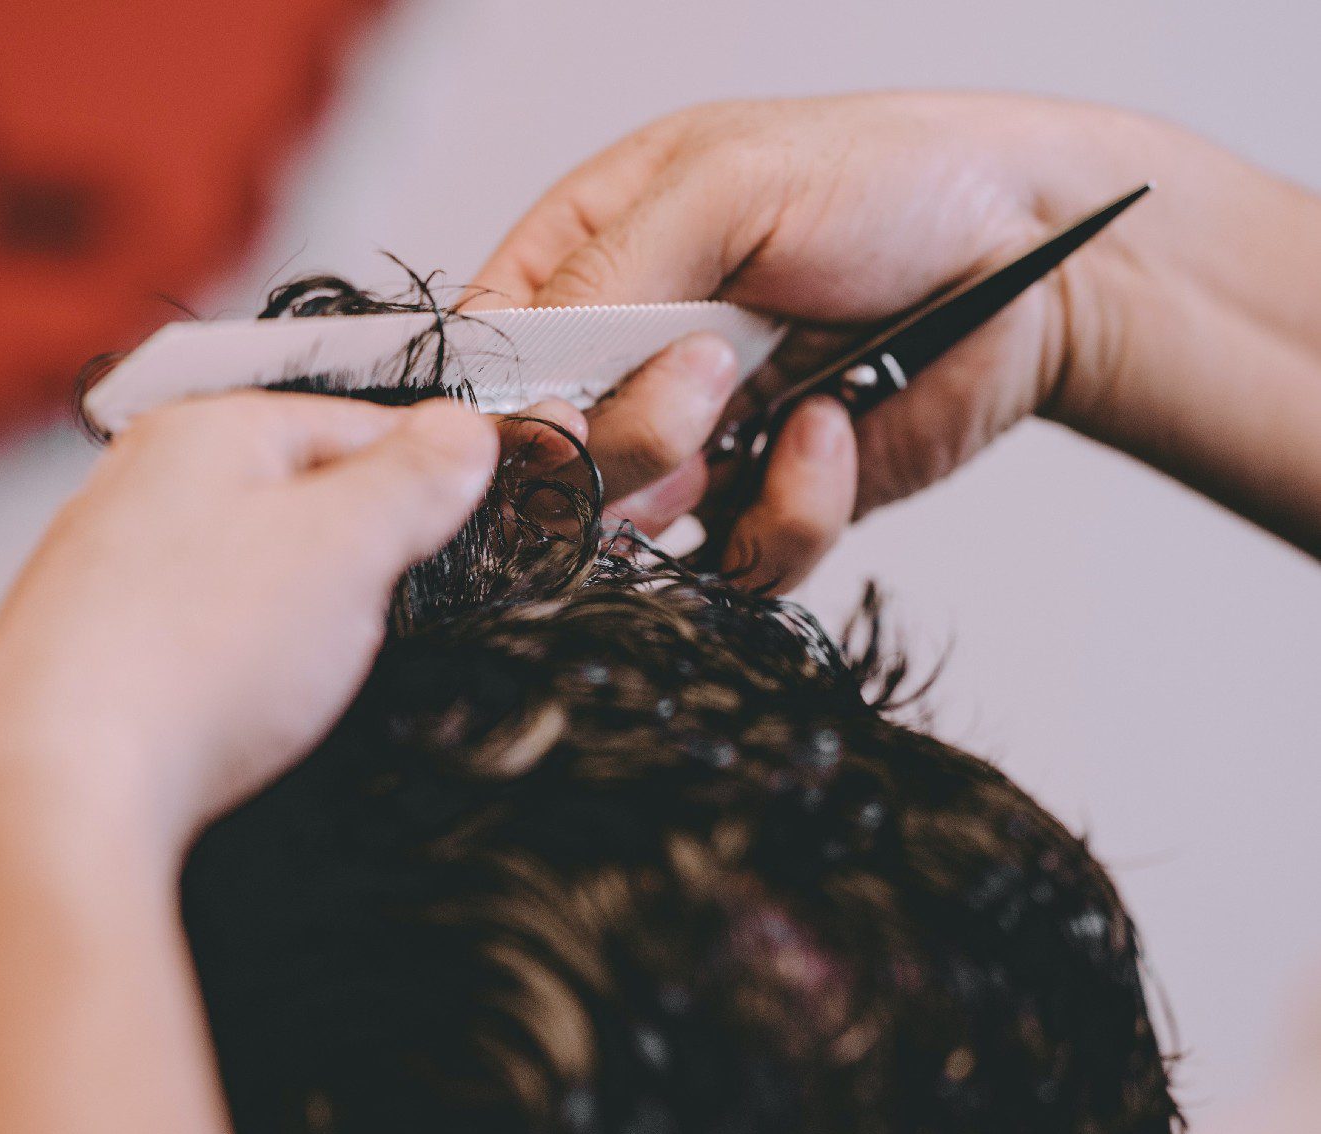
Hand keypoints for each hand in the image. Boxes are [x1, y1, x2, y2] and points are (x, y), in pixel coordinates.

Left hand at [0, 392, 498, 850]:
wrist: (57, 783)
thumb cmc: (200, 651)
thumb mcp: (345, 546)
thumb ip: (412, 481)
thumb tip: (462, 430)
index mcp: (206, 431)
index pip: (357, 421)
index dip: (432, 469)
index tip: (482, 515)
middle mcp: (142, 482)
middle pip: (298, 494)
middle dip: (365, 548)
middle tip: (405, 606)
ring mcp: (107, 567)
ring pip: (248, 567)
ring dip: (304, 609)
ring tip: (322, 665)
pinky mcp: (91, 650)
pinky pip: (201, 631)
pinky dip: (243, 657)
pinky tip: (251, 702)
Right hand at [472, 94, 1195, 586]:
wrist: (1033, 255)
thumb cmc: (889, 182)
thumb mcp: (728, 185)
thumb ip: (607, 276)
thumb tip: (518, 396)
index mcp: (589, 261)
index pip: (487, 361)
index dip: (502, 409)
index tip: (550, 421)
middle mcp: (629, 364)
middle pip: (548, 466)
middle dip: (620, 445)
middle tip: (704, 389)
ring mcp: (696, 446)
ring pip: (632, 538)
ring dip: (701, 485)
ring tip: (783, 402)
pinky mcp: (768, 505)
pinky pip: (739, 564)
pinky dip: (789, 512)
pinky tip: (836, 431)